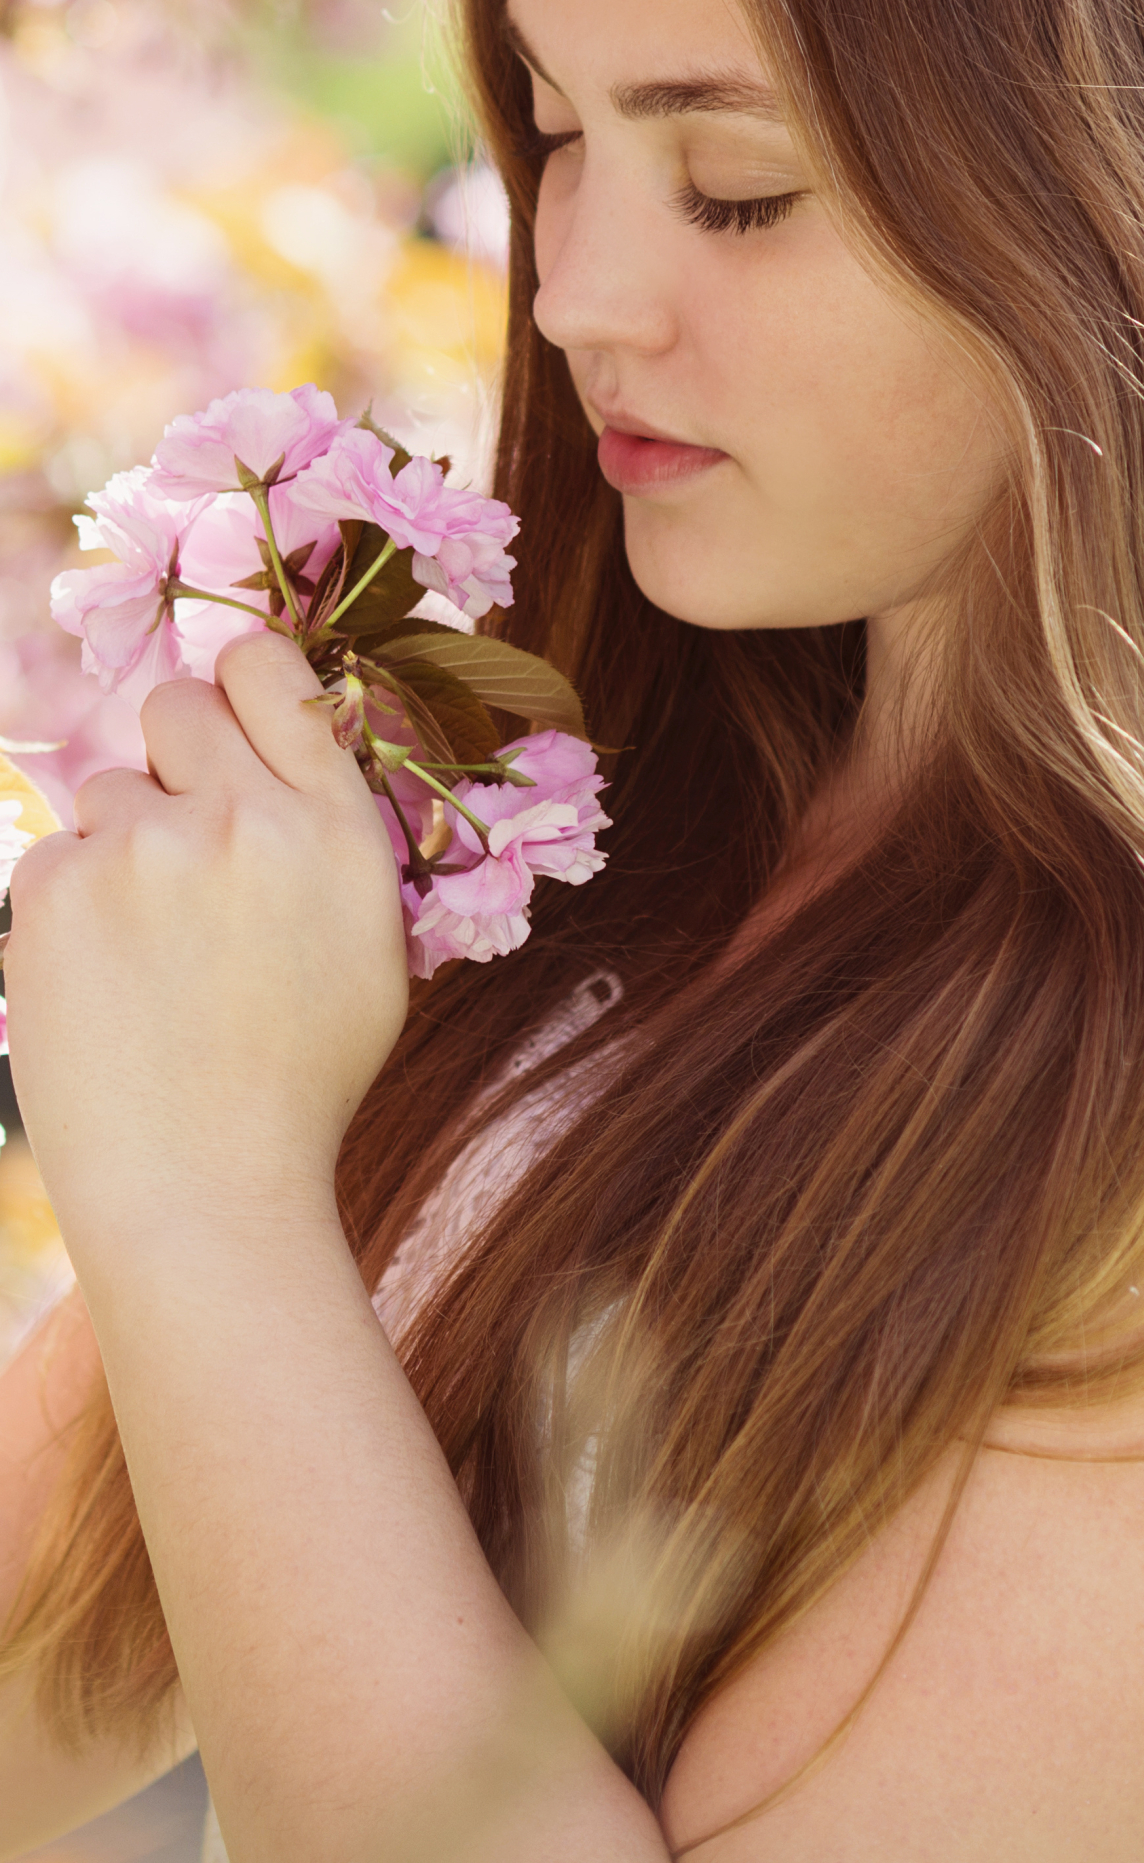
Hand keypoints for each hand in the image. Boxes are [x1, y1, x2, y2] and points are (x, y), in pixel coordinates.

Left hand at [5, 632, 408, 1258]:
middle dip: (176, 758)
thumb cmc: (297, 1083)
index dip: (242, 685)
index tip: (231, 723)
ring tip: (152, 956)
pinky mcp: (55, 889)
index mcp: (337, 828)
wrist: (205, 1192)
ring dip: (124, 848)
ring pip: (112, 790)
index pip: (270, 670)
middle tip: (182, 845)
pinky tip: (108, 985)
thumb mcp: (368, 947)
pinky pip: (57, 854)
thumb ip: (329, 833)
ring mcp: (143, 849)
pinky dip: (73, 909)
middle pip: (179, 704)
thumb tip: (286, 744)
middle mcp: (244, 818)